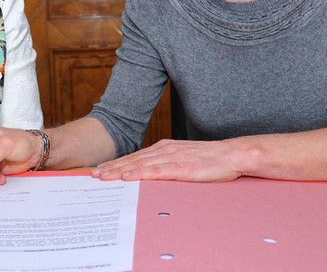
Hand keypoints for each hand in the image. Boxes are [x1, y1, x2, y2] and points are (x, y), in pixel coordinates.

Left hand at [92, 139, 242, 182]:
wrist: (232, 154)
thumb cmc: (212, 159)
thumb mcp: (185, 159)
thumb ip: (169, 164)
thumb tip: (154, 173)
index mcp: (166, 148)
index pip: (136, 157)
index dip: (118, 163)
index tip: (102, 169)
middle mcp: (165, 150)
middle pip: (133, 160)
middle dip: (112, 167)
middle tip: (94, 175)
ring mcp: (172, 158)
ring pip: (139, 164)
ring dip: (119, 170)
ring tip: (103, 176)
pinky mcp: (180, 167)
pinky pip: (155, 171)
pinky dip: (139, 173)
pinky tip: (128, 177)